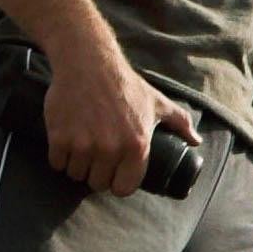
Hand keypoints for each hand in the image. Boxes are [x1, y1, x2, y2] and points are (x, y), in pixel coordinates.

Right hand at [42, 44, 192, 196]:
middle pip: (98, 183)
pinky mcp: (60, 138)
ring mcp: (83, 144)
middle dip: (97, 174)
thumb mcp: (157, 102)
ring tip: (82, 148)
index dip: (118, 183)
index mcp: (137, 146)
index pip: (123, 188)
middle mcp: (111, 149)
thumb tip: (196, 141)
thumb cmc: (125, 84)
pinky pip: (56, 163)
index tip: (114, 173)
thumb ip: (180, 123)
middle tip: (96, 158)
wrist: (89, 63)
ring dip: (77, 166)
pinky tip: (66, 143)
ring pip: (76, 174)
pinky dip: (59, 156)